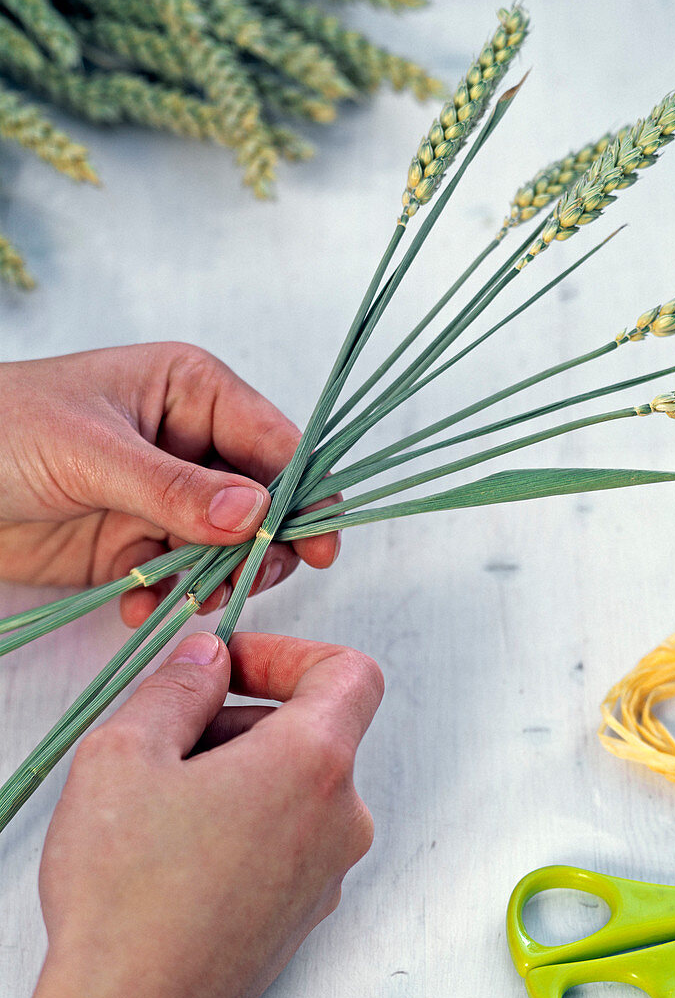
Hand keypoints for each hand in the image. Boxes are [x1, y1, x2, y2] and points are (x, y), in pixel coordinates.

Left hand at [0, 344, 338, 624]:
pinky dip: (170, 598)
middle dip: (261, 547)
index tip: (320, 544)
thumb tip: (256, 514)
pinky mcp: (138, 542)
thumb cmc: (0, 430)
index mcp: (193, 392)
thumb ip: (175, 487)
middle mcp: (193, 443)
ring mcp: (168, 496)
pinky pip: (181, 576)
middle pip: (265, 501)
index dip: (306, 492)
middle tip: (243, 582)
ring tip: (181, 597)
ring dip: (214, 579)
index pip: (275, 441)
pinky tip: (136, 606)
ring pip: (230, 547)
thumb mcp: (91, 452)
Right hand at [24, 630, 383, 997]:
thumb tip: (209, 658)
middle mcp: (339, 818)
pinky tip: (179, 848)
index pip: (349, 672)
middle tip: (170, 740)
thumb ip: (179, 685)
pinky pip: (288, 834)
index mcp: (313, 764)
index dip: (290, 654)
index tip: (235, 665)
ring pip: (294, 783)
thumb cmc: (127, 900)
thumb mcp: (127, 753)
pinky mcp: (304, 910)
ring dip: (237, 769)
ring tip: (163, 802)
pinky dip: (245, 818)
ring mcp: (327, 870)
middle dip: (240, 717)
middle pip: (311, 729)